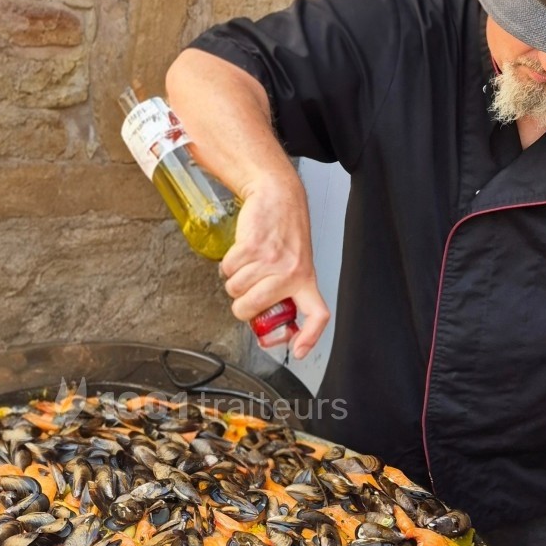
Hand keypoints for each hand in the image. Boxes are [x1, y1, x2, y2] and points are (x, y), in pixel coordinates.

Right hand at [220, 180, 329, 359]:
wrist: (277, 195)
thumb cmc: (285, 231)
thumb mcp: (295, 263)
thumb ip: (285, 292)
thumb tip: (265, 325)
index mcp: (306, 279)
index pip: (317, 314)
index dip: (309, 337)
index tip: (298, 350)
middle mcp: (291, 273)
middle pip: (252, 309)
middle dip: (240, 305)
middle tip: (246, 292)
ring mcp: (271, 260)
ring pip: (235, 290)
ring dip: (234, 280)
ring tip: (247, 264)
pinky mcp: (252, 247)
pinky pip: (228, 270)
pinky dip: (228, 264)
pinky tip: (241, 253)